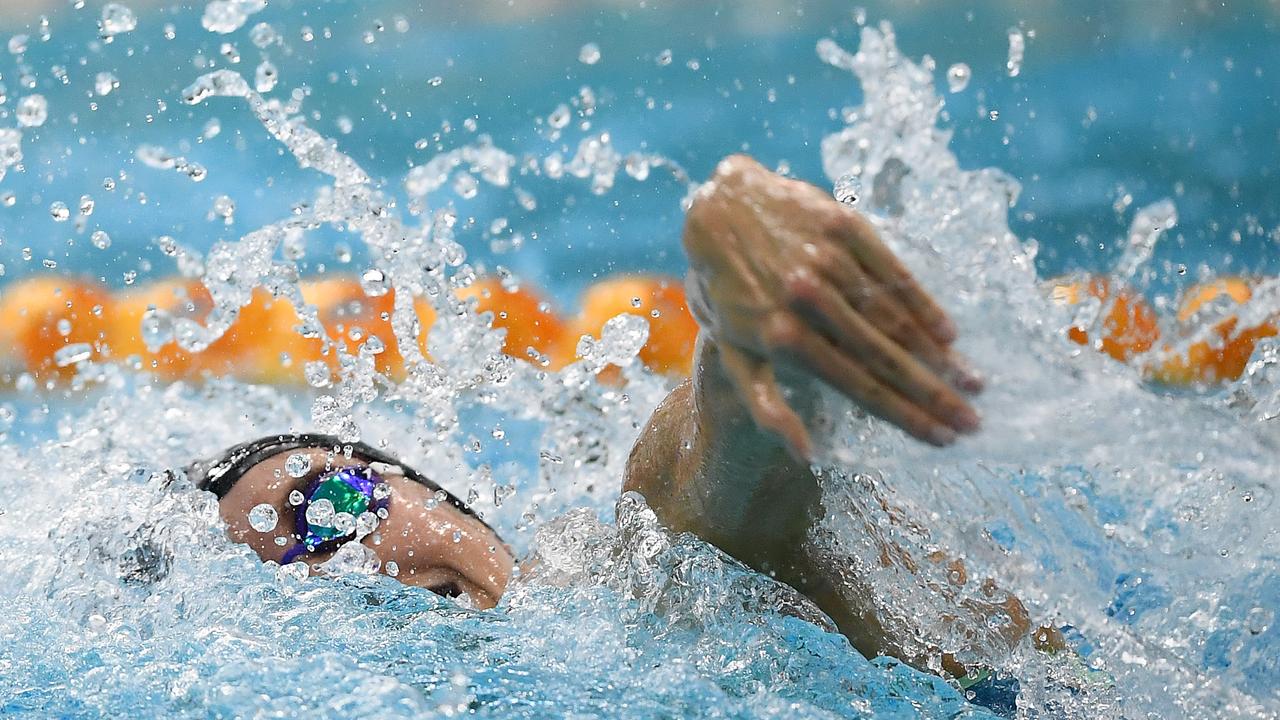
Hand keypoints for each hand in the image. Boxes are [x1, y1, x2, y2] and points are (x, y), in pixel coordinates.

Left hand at [683, 155, 981, 459]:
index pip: (858, 386)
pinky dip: (923, 304)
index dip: (904, 415)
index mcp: (781, 337)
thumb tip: (804, 454)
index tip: (941, 438)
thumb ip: (765, 404)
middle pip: (884, 357)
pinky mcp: (844, 227)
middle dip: (933, 393)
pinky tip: (948, 332)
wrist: (719, 207)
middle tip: (972, 420)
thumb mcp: (732, 352)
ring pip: (895, 317)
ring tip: (971, 382)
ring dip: (937, 354)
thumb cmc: (726, 292)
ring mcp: (827, 260)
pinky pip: (894, 272)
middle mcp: (807, 300)